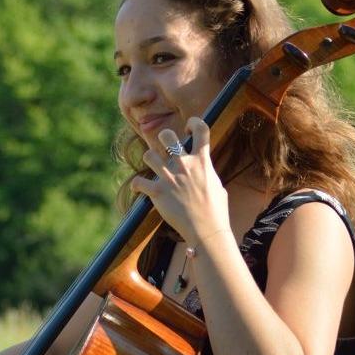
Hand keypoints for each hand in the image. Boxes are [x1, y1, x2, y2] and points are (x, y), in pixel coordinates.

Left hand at [131, 117, 230, 242]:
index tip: (189, 130)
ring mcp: (169, 177)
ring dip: (149, 160)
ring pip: (149, 155)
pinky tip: (139, 189)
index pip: (201, 128)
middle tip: (164, 147)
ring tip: (153, 168)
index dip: (193, 123)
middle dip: (163, 137)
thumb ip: (208, 174)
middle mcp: (185, 165)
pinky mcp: (157, 192)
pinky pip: (138, 182)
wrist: (207, 231)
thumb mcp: (217, 186)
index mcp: (202, 161)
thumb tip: (205, 173)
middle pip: (166, 135)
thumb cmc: (216, 212)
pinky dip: (136, 186)